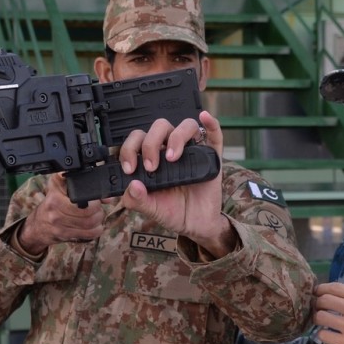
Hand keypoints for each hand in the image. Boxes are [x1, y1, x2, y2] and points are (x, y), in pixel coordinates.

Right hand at [18, 173, 103, 253]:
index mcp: (55, 192)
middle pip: (88, 211)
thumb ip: (82, 186)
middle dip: (98, 210)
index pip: (80, 196)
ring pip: (89, 222)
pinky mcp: (64, 235)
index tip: (96, 199)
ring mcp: (59, 222)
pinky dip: (96, 230)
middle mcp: (55, 206)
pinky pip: (89, 234)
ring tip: (96, 216)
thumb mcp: (60, 187)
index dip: (93, 199)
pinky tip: (93, 226)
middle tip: (97, 208)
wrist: (38, 225)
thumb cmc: (52, 204)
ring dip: (98, 219)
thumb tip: (108, 197)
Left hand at [118, 110, 235, 257]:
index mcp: (153, 158)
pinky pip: (214, 135)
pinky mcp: (212, 157)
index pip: (138, 139)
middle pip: (160, 127)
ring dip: (177, 137)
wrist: (196, 225)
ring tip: (173, 157)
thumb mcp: (151, 209)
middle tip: (151, 166)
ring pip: (186, 126)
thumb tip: (132, 186)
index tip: (130, 168)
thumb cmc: (173, 212)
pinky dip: (211, 124)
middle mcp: (171, 150)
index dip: (130, 149)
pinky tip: (205, 118)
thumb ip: (137, 200)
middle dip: (151, 143)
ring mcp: (193, 152)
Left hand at [313, 282, 343, 343]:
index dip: (321, 289)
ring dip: (317, 318)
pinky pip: (324, 336)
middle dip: (317, 303)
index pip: (333, 287)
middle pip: (322, 300)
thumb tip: (338, 296)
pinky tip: (328, 335)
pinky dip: (323, 334)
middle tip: (318, 308)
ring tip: (322, 322)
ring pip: (320, 317)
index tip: (317, 293)